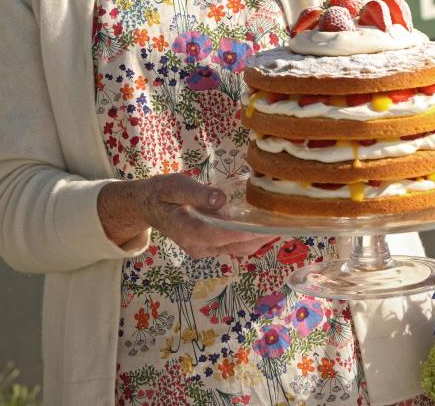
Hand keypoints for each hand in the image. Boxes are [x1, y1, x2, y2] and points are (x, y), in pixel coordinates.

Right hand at [100, 173, 273, 258]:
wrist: (148, 205)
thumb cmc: (161, 192)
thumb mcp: (174, 186)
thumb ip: (196, 193)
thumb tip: (220, 200)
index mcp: (188, 232)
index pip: (222, 236)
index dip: (246, 233)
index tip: (268, 228)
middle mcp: (198, 246)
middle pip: (236, 245)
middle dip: (260, 237)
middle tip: (285, 224)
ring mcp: (204, 248)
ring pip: (238, 248)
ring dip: (259, 239)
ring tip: (280, 223)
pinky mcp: (209, 245)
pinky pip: (234, 245)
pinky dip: (250, 237)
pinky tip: (263, 223)